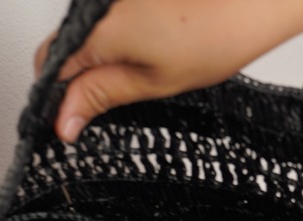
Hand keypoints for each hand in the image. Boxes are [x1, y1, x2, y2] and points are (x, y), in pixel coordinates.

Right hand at [34, 0, 302, 141]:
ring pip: (82, 36)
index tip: (69, 126)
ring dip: (92, 62)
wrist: (251, 0)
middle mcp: (96, 6)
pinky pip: (101, 22)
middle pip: (62, 49)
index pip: (51, 70)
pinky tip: (137, 56)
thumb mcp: (152, 82)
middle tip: (101, 110)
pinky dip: (109, 44)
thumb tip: (64, 121)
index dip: (57, 102)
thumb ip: (101, 96)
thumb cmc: (214, 37)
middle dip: (73, 82)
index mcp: (96, 29)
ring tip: (129, 80)